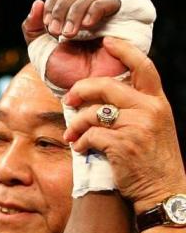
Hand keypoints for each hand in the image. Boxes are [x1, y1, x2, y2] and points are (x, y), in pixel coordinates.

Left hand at [24, 0, 126, 90]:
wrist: (80, 87)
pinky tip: (87, 25)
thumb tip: (37, 2)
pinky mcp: (119, 21)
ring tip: (69, 35)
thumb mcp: (39, 47)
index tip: (47, 24)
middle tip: (56, 32)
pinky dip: (95, 10)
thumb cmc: (62, 70)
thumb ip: (32, 26)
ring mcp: (102, 15)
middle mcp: (86, 11)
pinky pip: (110, 3)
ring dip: (75, 13)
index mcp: (68, 13)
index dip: (54, 2)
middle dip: (61, 9)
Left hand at [63, 37, 185, 212]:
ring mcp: (137, 126)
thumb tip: (102, 96)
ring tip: (72, 135)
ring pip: (92, 113)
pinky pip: (90, 134)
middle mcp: (150, 110)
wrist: (163, 190)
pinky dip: (79, 141)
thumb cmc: (152, 160)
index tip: (108, 42)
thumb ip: (136, 109)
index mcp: (158, 103)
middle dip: (81, 90)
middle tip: (68, 100)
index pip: (144, 67)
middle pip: (107, 86)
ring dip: (76, 124)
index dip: (125, 51)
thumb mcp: (154, 127)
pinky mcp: (123, 144)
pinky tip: (80, 148)